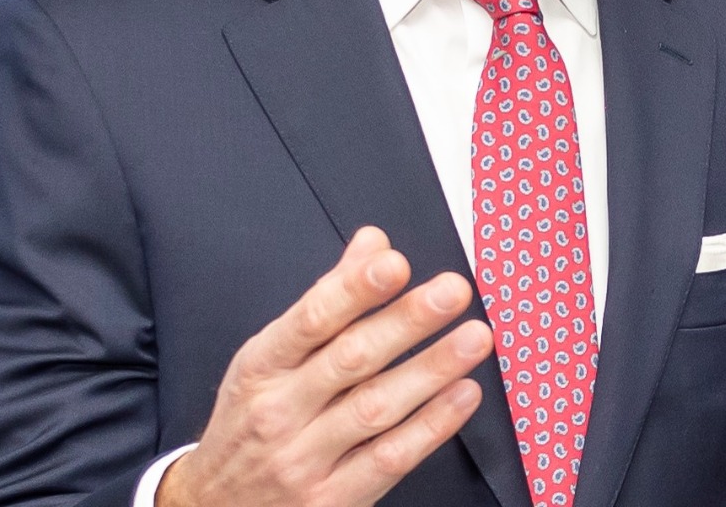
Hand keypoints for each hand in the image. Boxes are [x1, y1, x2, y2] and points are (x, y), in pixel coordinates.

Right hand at [156, 226, 493, 506]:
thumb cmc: (251, 419)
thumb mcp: (269, 355)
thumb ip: (326, 297)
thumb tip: (373, 244)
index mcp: (262, 365)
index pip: (311, 319)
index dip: (355, 289)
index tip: (395, 263)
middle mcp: (280, 411)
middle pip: (351, 359)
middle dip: (407, 321)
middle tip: (453, 290)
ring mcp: (305, 460)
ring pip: (377, 408)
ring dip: (432, 369)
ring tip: (474, 336)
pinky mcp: (331, 502)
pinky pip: (390, 460)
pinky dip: (431, 426)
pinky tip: (463, 394)